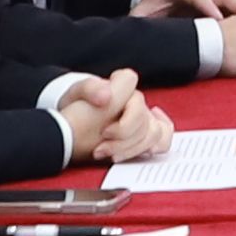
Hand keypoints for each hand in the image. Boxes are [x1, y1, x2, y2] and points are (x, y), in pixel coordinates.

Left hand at [56, 71, 171, 166]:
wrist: (73, 129)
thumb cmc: (75, 109)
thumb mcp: (75, 95)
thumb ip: (90, 89)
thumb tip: (106, 96)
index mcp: (119, 86)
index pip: (128, 79)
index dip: (119, 98)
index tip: (103, 119)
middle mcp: (134, 101)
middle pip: (143, 116)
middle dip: (122, 137)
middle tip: (100, 148)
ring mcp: (142, 119)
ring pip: (153, 132)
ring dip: (132, 148)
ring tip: (110, 156)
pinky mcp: (144, 135)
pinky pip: (162, 140)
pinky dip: (156, 146)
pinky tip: (145, 152)